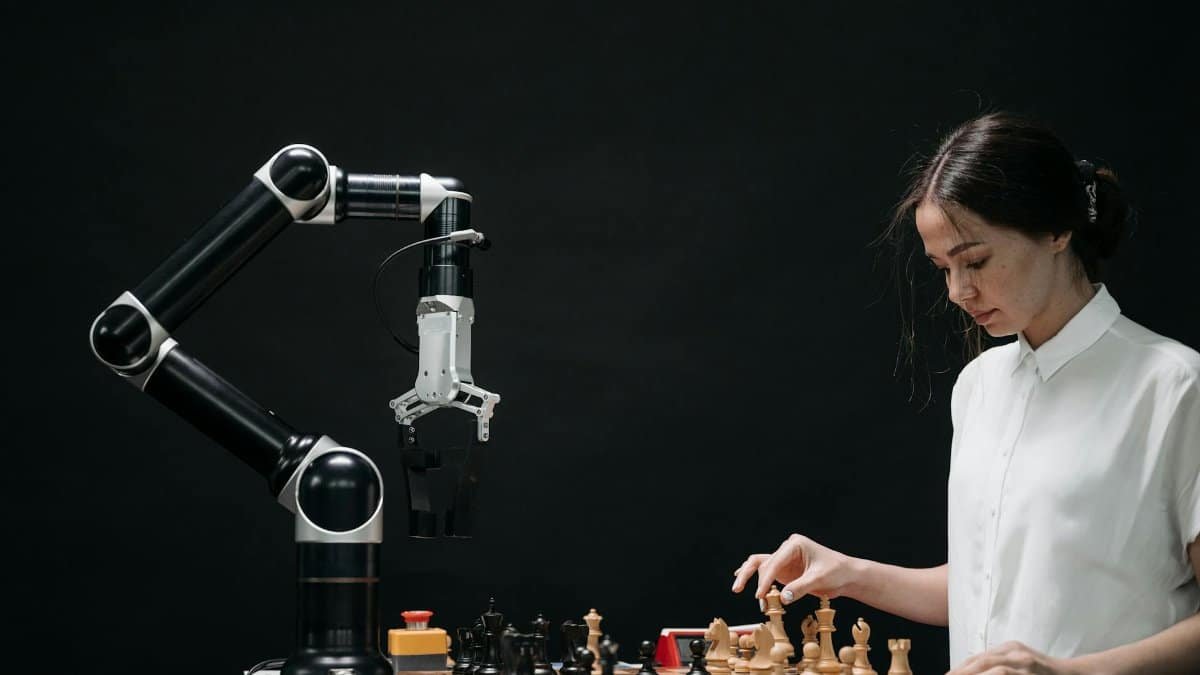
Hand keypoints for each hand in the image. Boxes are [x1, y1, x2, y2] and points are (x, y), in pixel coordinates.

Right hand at [730, 533, 857, 602]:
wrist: (846, 576)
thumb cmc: (837, 572)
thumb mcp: (819, 580)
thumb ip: (799, 588)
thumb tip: (782, 598)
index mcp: (794, 544)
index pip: (774, 562)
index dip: (765, 579)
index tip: (761, 595)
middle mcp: (786, 549)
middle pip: (763, 564)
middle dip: (755, 580)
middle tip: (745, 593)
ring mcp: (784, 560)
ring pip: (760, 567)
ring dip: (753, 581)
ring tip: (741, 591)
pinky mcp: (784, 570)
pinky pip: (765, 573)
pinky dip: (754, 577)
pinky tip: (739, 578)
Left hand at [947, 641, 1079, 674]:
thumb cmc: (1047, 674)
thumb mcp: (1022, 664)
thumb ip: (1001, 666)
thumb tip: (973, 670)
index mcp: (1010, 648)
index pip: (978, 658)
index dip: (960, 668)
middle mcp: (1016, 652)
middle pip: (981, 661)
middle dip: (961, 672)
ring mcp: (1026, 663)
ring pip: (994, 669)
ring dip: (973, 674)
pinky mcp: (1033, 671)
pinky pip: (1006, 673)